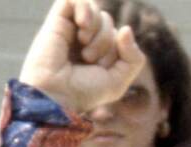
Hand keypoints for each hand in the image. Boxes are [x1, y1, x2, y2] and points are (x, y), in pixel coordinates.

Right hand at [20, 0, 145, 116]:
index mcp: (100, 50)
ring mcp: (71, 28)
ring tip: (84, 48)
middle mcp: (86, 37)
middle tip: (90, 60)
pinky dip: (84, 8)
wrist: (57, 93)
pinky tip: (82, 24)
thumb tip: (126, 28)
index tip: (102, 68)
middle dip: (107, 42)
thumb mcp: (119, 80)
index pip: (121, 36)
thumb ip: (134, 58)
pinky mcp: (57, 20)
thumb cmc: (85, 91)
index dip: (119, 51)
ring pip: (96, 11)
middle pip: (109, 22)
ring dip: (98, 31)